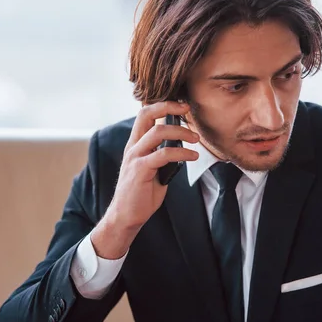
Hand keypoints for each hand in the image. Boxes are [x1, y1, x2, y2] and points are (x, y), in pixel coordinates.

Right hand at [91, 101, 199, 258]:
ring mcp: (135, 158)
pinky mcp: (141, 170)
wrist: (126, 216)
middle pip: (146, 115)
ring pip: (157, 132)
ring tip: (196, 139)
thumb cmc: (140, 195)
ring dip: (181, 132)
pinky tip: (192, 156)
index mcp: (135, 145)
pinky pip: (163, 154)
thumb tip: (180, 148)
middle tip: (187, 110)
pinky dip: (182, 153)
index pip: (145, 115)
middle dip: (168, 107)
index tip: (181, 106)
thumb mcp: (152, 170)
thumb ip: (161, 157)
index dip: (163, 106)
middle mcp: (133, 147)